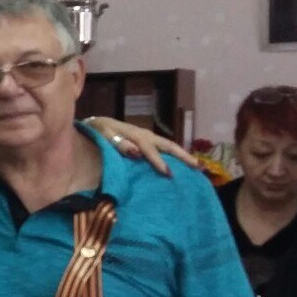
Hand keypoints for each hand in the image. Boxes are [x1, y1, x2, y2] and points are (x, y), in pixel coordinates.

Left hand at [85, 117, 200, 175]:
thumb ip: (119, 144)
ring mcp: (149, 138)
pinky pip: (165, 148)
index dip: (159, 162)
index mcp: (137, 136)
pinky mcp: (148, 140)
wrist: (98, 123)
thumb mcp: (105, 135)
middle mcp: (147, 136)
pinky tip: (181, 165)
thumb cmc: (100, 131)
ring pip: (170, 146)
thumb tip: (137, 152)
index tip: (169, 174)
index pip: (150, 150)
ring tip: (197, 167)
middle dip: (184, 156)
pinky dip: (175, 155)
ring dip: (183, 155)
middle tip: (199, 167)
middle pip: (169, 146)